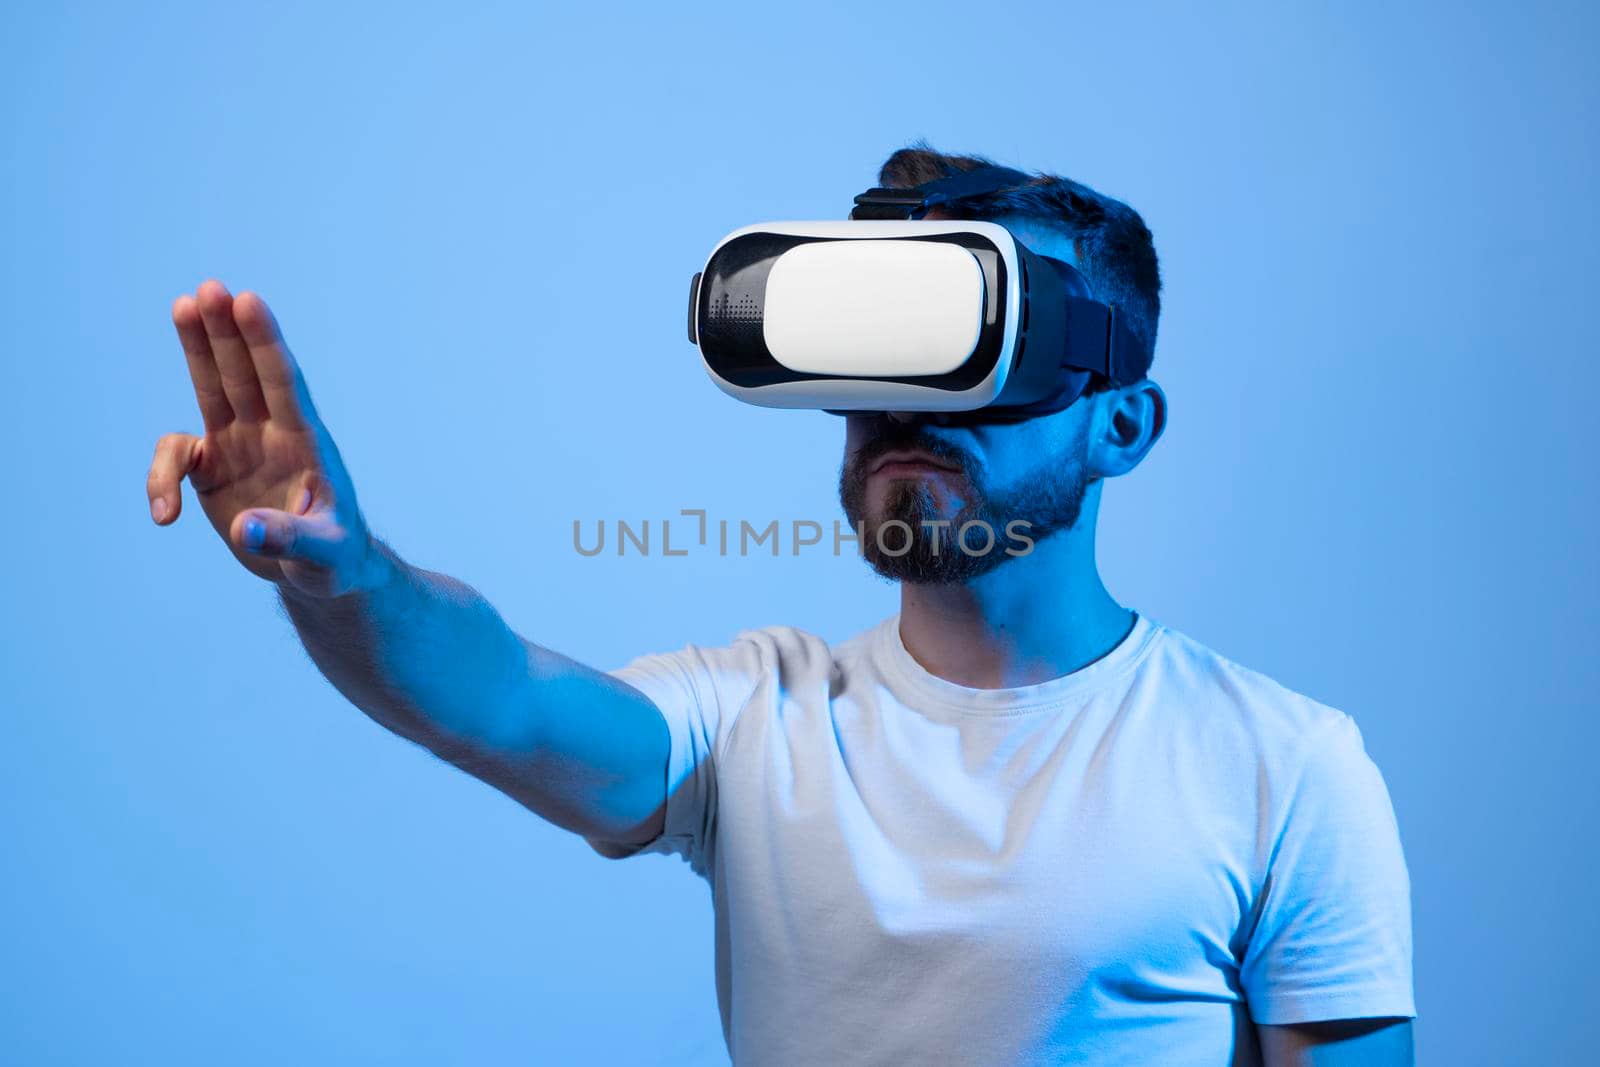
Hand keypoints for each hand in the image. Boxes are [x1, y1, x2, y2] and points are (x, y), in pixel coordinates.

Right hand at [148, 280, 377, 598]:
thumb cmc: (335, 561)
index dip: (266, 344)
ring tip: (182, 303)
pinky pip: (176, 458)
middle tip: (208, 289)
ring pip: (214, 389)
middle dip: (227, 332)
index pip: (284, 384)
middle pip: (245, 374)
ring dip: (199, 349)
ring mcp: (241, 447)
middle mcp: (272, 435)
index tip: (249, 302)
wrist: (320, 573)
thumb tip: (245, 529)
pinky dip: (162, 477)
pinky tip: (165, 516)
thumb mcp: (324, 557)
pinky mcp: (214, 469)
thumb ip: (290, 540)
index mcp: (307, 444)